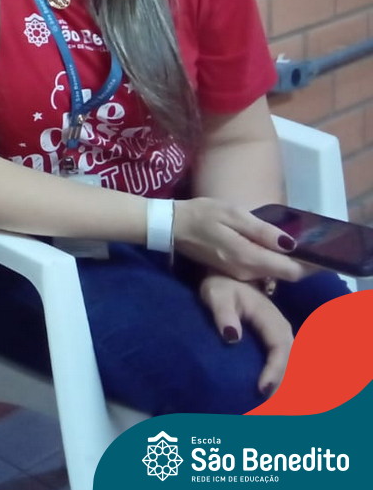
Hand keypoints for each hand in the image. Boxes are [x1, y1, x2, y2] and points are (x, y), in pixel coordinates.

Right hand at [173, 198, 302, 281]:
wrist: (170, 226)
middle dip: (299, 262)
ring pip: (273, 274)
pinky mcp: (232, 272)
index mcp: (248, 258)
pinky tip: (269, 246)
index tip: (320, 251)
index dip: (309, 264)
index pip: (292, 272)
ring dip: (284, 262)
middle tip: (306, 241)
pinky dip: (269, 261)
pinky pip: (260, 271)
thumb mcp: (233, 214)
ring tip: (289, 241)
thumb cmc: (201, 214)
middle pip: (285, 274)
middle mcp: (246, 272)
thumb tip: (292, 244)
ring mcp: (238, 275)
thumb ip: (262, 231)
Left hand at [199, 273, 292, 397]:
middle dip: (283, 384)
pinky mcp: (276, 342)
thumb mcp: (217, 294)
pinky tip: (276, 396)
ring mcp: (281, 335)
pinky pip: (286, 362)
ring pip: (294, 364)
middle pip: (292, 360)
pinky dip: (284, 379)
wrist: (226, 279)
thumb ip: (223, 313)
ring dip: (287, 384)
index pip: (280, 348)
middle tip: (269, 407)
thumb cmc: (220, 285)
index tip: (262, 389)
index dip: (276, 370)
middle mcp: (281, 328)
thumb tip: (232, 337)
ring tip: (275, 408)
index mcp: (270, 318)